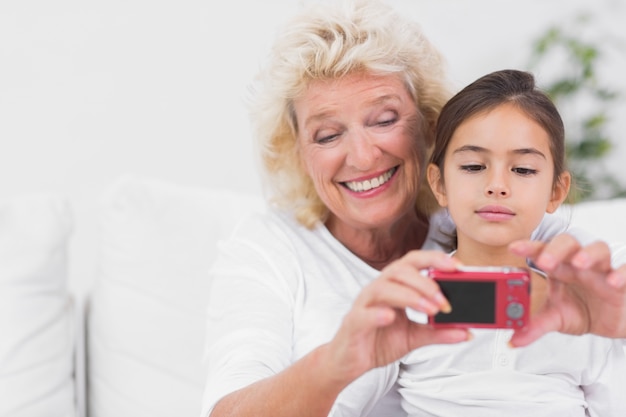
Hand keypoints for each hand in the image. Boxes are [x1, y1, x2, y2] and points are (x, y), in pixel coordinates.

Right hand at [326, 250, 469, 382]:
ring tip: (429, 310)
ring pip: (384, 287)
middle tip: (445, 301)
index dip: (435, 259)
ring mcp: (364, 304)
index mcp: (395, 286)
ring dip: (410, 296)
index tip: (458, 267)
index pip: (414, 262)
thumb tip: (467, 331)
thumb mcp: (415, 337)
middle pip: (400, 270)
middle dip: (426, 282)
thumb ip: (439, 332)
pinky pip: (364, 313)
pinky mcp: (354, 322)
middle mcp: (379, 289)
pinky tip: (391, 317)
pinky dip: (378, 313)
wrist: (350, 362)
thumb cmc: (378, 341)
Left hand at [508, 234, 625, 346]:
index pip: (541, 251)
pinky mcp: (622, 282)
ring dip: (588, 254)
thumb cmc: (580, 311)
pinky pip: (625, 270)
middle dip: (555, 249)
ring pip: (598, 249)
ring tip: (579, 263)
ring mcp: (600, 270)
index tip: (513, 248)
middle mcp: (577, 265)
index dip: (528, 247)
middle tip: (545, 261)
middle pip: (567, 244)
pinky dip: (621, 274)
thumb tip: (513, 340)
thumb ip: (534, 326)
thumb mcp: (555, 319)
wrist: (609, 324)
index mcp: (558, 269)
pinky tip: (612, 281)